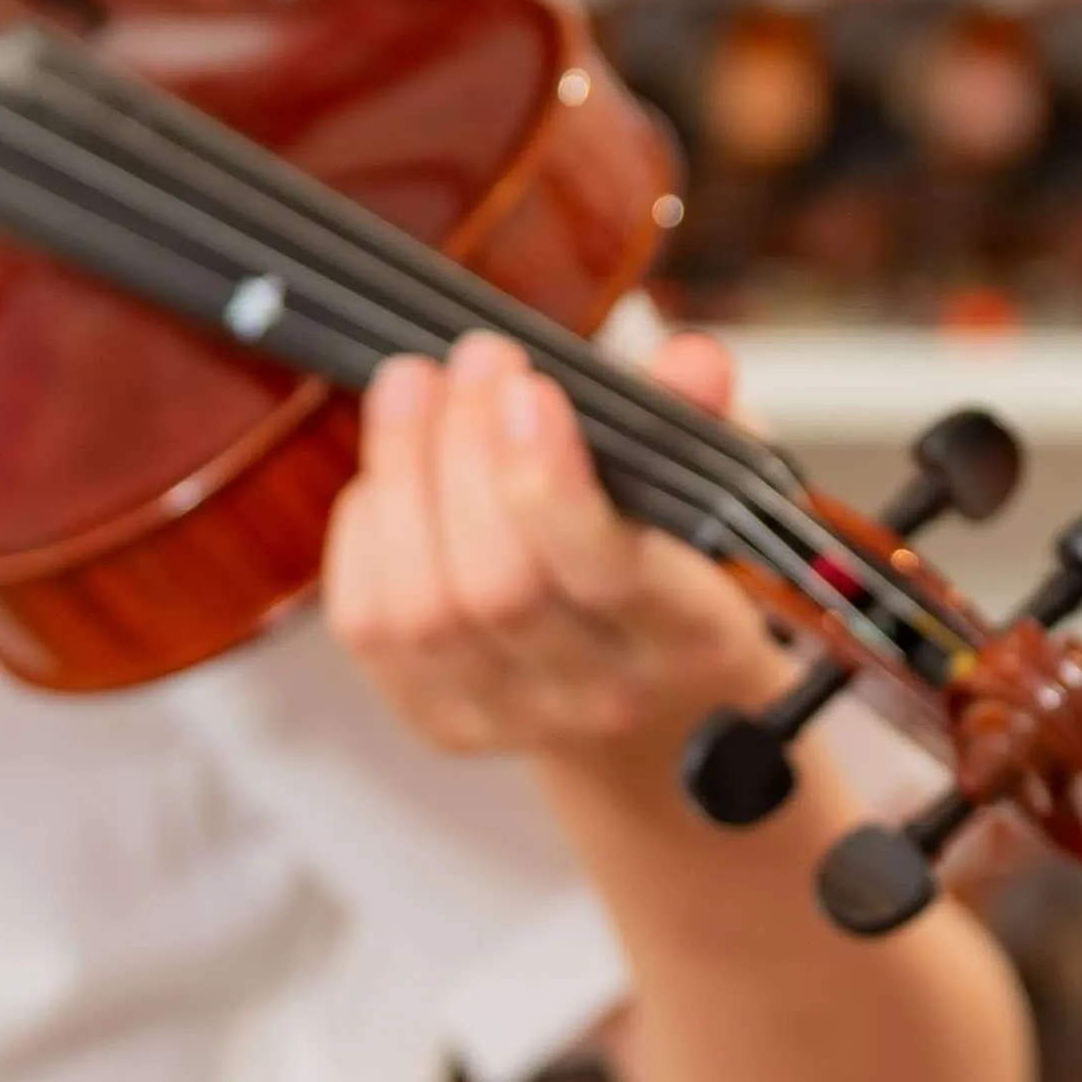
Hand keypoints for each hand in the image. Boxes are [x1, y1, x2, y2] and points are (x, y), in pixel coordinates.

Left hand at [327, 329, 787, 776]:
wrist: (655, 699)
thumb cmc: (680, 567)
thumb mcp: (714, 485)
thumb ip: (701, 419)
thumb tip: (689, 361)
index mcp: (691, 636)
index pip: (607, 573)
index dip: (548, 482)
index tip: (527, 388)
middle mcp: (603, 697)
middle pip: (497, 586)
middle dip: (465, 453)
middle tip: (474, 360)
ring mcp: (514, 720)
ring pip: (421, 606)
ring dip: (402, 476)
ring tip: (413, 386)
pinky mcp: (442, 722)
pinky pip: (368, 626)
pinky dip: (367, 532)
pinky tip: (390, 474)